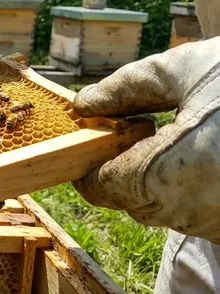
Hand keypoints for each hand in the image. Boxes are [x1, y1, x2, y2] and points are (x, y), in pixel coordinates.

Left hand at [72, 37, 219, 242]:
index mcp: (168, 175)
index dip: (91, 156)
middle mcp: (191, 212)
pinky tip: (213, 151)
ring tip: (188, 132)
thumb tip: (86, 104)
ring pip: (165, 207)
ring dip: (161, 174)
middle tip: (144, 124)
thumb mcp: (187, 69)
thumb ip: (126, 88)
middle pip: (130, 198)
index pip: (99, 185)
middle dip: (126, 163)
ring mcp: (218, 224)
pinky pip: (198, 209)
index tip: (97, 130)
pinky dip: (193, 184)